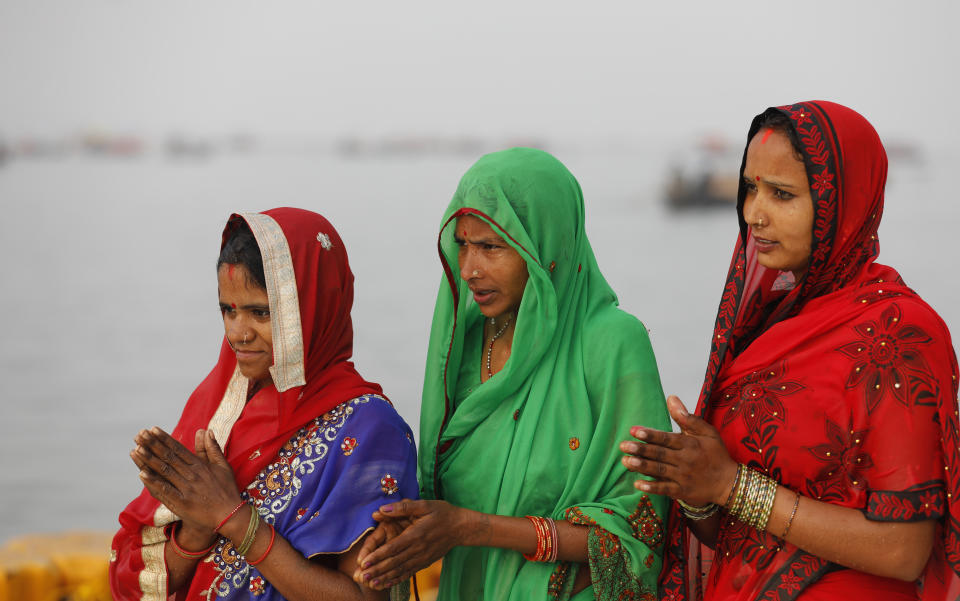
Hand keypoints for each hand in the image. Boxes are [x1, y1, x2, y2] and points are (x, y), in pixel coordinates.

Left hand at [131, 427, 242, 530]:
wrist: (230, 515)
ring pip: (164, 471)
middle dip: (152, 445)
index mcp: (200, 465)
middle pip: (168, 457)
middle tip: (139, 435)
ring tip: (136, 450)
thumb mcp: (223, 466)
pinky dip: (153, 482)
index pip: (178, 449)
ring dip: (149, 460)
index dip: (164, 439)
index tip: (152, 430)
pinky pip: (165, 491)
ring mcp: (186, 489)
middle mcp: (191, 475)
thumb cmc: (226, 490)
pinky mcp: (181, 503)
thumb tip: (206, 431)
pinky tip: (142, 474)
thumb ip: (212, 448)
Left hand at [354, 499, 465, 589]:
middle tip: (362, 576)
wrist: (461, 527)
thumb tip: (380, 510)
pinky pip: (409, 573)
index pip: (393, 548)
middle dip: (377, 570)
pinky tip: (386, 583)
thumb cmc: (442, 513)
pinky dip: (397, 579)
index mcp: (416, 534)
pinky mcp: (425, 563)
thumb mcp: (424, 505)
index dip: (378, 556)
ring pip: (400, 570)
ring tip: (371, 583)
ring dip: (385, 577)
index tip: (364, 562)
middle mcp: (418, 549)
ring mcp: (422, 558)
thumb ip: (402, 508)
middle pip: (394, 562)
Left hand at [620, 395, 738, 506]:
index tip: (634, 431)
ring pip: (660, 471)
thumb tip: (671, 398)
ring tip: (625, 461)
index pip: (666, 438)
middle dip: (641, 450)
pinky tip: (638, 484)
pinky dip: (652, 487)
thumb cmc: (716, 454)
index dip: (650, 435)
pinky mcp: (682, 492)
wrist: (729, 483)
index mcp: (690, 444)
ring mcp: (684, 477)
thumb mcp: (707, 432)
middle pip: (660, 454)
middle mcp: (685, 460)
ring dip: (642, 467)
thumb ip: (687, 417)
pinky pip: (665, 489)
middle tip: (623, 446)